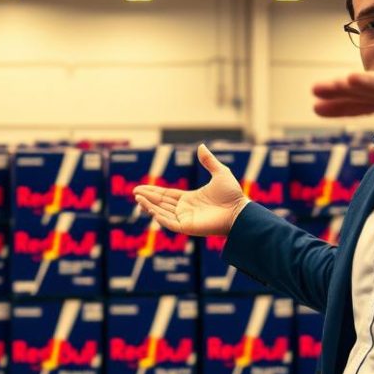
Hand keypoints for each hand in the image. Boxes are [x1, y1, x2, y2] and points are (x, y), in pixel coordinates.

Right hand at [133, 144, 249, 236]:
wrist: (240, 210)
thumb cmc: (232, 195)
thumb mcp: (220, 173)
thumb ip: (209, 161)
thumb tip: (201, 146)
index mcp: (190, 199)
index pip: (167, 196)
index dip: (153, 192)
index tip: (140, 189)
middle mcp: (186, 210)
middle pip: (161, 204)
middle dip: (147, 199)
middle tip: (134, 193)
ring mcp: (186, 219)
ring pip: (162, 213)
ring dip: (150, 206)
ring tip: (138, 199)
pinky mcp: (188, 227)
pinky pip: (169, 223)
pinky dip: (159, 217)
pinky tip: (150, 209)